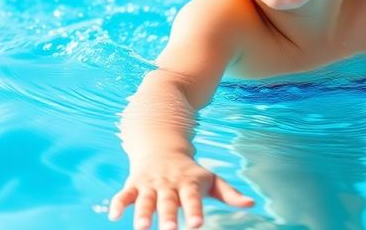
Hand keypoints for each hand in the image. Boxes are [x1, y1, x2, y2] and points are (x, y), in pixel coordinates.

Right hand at [109, 153, 254, 228]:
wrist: (161, 145)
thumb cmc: (190, 171)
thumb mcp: (210, 179)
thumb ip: (229, 193)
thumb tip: (251, 204)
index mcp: (188, 183)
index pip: (192, 198)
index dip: (194, 210)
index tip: (196, 224)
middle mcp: (168, 184)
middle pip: (168, 201)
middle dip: (168, 216)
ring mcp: (150, 184)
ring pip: (146, 200)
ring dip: (143, 213)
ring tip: (141, 228)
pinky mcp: (134, 184)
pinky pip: (124, 194)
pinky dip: (119, 204)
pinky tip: (114, 216)